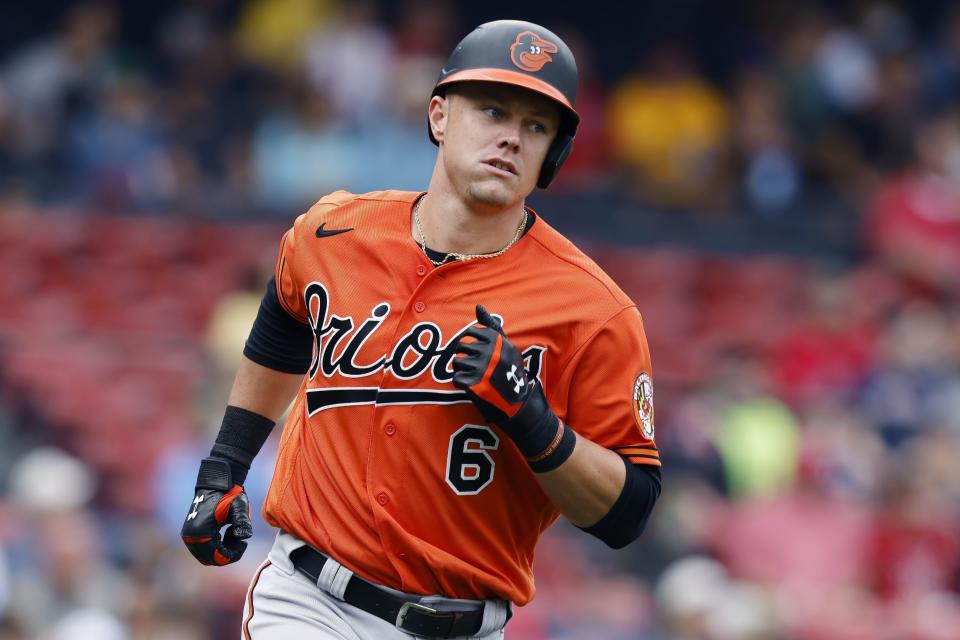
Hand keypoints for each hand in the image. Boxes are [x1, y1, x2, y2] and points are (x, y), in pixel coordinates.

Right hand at [181, 457, 252, 565]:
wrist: (215, 483)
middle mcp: (191, 537)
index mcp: (201, 532)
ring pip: (206, 557)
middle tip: (239, 540)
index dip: (233, 555)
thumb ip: (242, 522)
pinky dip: (215, 547)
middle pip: (210, 560)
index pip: (217, 557)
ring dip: (221, 551)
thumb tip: (243, 538)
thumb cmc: (229, 493)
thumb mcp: (239, 506)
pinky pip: (202, 550)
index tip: (243, 543)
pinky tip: (226, 534)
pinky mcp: (189, 534)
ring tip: (233, 535)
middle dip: (227, 554)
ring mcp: (188, 536)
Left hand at [452, 304, 533, 423]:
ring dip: (463, 370)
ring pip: (456, 362)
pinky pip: (455, 378)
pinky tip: (474, 386)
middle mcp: (490, 352)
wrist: (518, 401)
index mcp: (497, 340)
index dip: (471, 344)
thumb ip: (491, 325)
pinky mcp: (475, 385)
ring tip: (477, 376)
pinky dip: (462, 384)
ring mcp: (482, 369)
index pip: (470, 333)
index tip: (480, 353)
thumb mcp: (506, 345)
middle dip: (466, 357)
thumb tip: (478, 306)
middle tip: (479, 367)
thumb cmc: (510, 370)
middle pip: (461, 347)